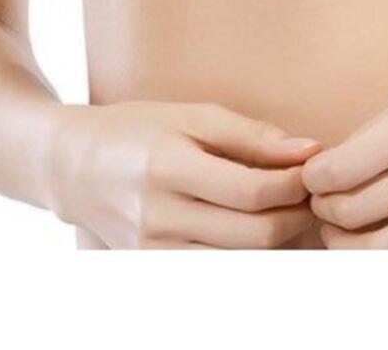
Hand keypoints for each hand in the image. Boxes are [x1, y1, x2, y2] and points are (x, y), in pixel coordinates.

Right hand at [47, 100, 322, 247]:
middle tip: (313, 195)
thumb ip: (250, 135)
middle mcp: (158, 216)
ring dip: (276, 242)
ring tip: (290, 213)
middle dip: (295, 216)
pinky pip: (213, 273)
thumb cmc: (139, 129)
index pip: (251, 190)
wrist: (73, 166)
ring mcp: (152, 251)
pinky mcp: (150, 269)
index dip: (293, 185)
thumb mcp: (191, 115)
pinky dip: (243, 257)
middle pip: (251, 235)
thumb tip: (308, 150)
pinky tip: (254, 233)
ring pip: (238, 262)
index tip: (314, 170)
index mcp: (168, 166)